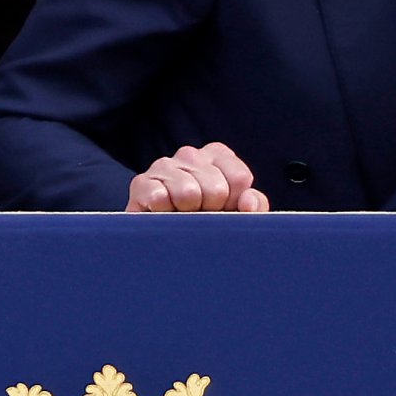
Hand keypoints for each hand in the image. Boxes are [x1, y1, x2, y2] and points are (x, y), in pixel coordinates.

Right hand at [125, 142, 270, 212]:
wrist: (163, 241)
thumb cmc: (204, 222)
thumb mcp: (236, 213)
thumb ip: (254, 205)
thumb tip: (247, 201)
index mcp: (218, 155)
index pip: (240, 178)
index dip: (235, 203)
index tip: (224, 209)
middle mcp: (191, 154)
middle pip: (216, 188)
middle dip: (211, 211)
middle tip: (199, 215)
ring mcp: (164, 165)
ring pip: (188, 193)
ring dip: (187, 214)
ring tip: (181, 215)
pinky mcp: (141, 183)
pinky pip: (159, 198)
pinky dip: (164, 214)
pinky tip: (163, 215)